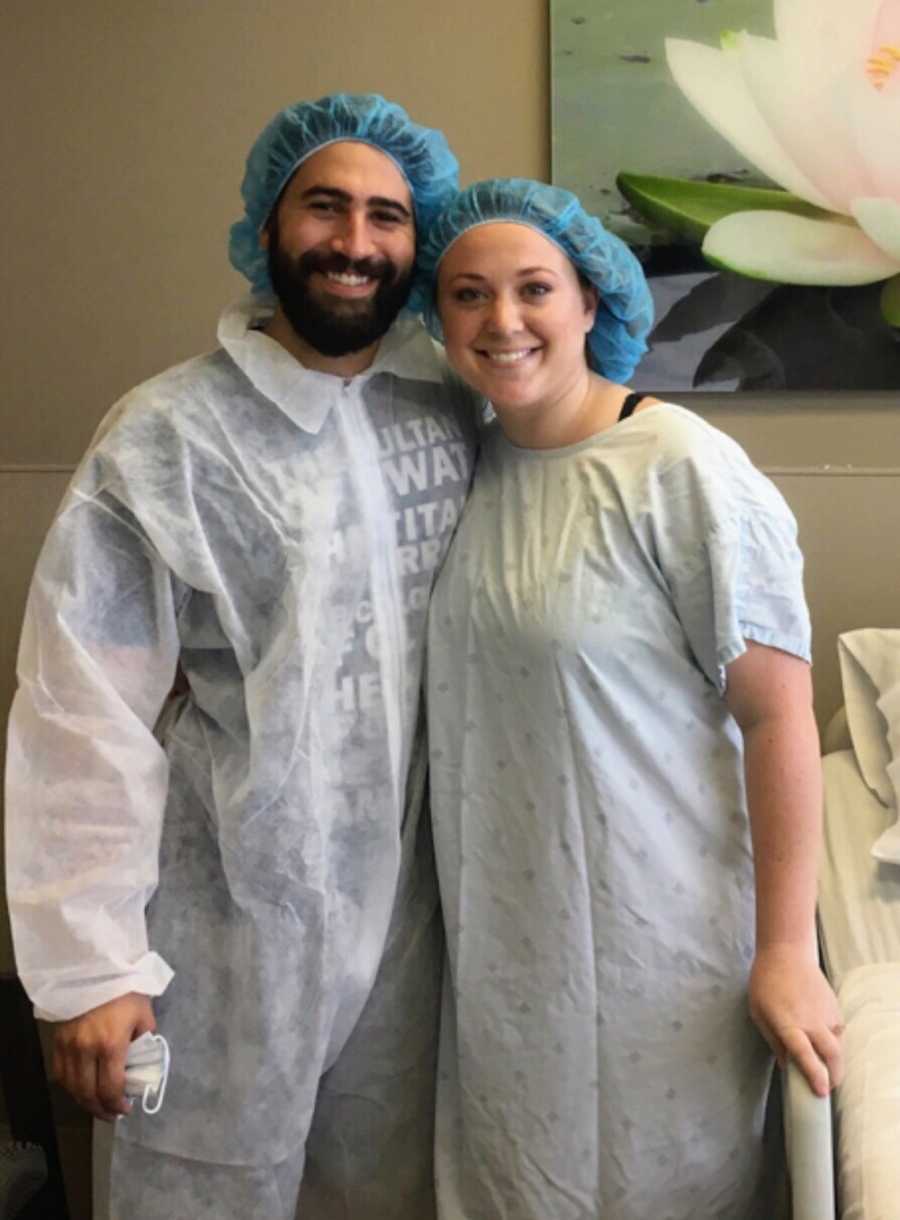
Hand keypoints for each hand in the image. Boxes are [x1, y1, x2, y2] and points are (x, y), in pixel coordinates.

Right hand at [52, 992, 155, 1120]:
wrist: (94, 968)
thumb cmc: (124, 988)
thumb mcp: (144, 1013)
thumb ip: (145, 1039)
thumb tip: (144, 1059)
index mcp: (111, 1045)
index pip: (110, 1088)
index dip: (117, 1105)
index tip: (126, 1109)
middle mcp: (86, 1050)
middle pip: (88, 1094)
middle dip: (101, 1109)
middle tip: (112, 1114)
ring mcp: (68, 1047)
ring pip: (71, 1087)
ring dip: (84, 1101)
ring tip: (98, 1105)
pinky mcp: (57, 1041)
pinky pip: (60, 1072)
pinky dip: (70, 1086)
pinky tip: (81, 1087)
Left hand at [749, 945, 843, 1096]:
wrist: (786, 953)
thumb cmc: (765, 982)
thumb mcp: (758, 1013)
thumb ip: (773, 1040)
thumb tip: (786, 1065)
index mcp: (788, 1023)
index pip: (805, 1055)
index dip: (815, 1076)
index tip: (821, 1093)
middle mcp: (810, 1020)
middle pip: (831, 1055)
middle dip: (833, 1076)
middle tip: (828, 1087)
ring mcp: (825, 1013)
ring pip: (837, 1044)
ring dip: (833, 1059)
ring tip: (824, 1065)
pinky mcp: (834, 1006)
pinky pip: (837, 1030)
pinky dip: (833, 1040)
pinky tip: (821, 1038)